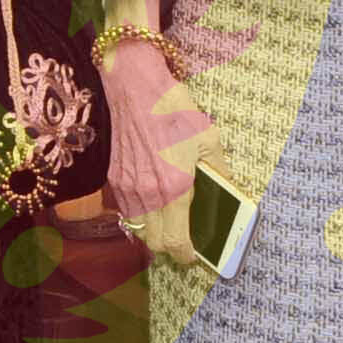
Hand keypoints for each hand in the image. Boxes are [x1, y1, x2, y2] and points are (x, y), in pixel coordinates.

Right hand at [103, 39, 217, 251]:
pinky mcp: (114, 178)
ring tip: (168, 221)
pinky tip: (151, 200)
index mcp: (175, 188)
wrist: (134, 87)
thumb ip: (219, 170)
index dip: (185, 256)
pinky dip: (139, 214)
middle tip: (183, 238)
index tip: (193, 255)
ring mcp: (127, 188)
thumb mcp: (208, 138)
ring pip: (138, 229)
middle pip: (154, 244)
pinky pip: (126, 210)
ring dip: (153, 232)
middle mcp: (148, 194)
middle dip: (169, 247)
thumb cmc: (172, 108)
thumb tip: (228, 189)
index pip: (175, 242)